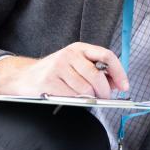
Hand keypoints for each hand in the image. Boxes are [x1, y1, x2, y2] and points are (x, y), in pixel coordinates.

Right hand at [0, 43, 129, 98]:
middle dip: (105, 91)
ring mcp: (58, 67)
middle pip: (96, 76)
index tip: (124, 85)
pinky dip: (76, 101)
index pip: (106, 56)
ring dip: (90, 98)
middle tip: (105, 98)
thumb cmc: (54, 72)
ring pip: (85, 89)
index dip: (118, 72)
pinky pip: (72, 96)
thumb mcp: (75, 65)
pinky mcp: (50, 81)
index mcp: (79, 48)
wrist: (25, 76)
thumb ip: (95, 71)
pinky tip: (71, 98)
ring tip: (85, 98)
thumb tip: (115, 83)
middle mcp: (69, 55)